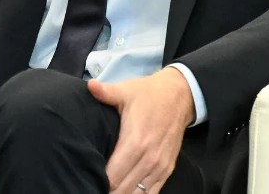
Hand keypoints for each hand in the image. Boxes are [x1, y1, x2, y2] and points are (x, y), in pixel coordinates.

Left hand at [87, 67, 194, 192]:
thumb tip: (90, 86)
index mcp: (136, 142)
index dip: (98, 180)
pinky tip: (126, 191)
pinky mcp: (167, 170)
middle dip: (107, 190)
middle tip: (93, 185)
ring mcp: (160, 166)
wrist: (179, 96)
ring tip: (107, 189)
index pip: (113, 176)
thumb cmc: (148, 94)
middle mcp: (149, 159)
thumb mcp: (126, 91)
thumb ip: (106, 92)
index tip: (88, 175)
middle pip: (123, 190)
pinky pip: (152, 193)